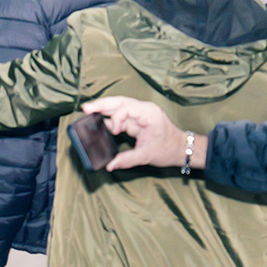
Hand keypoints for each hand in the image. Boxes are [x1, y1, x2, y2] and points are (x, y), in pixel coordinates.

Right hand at [82, 96, 205, 171]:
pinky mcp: (137, 119)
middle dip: (102, 104)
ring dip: (103, 108)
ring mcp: (140, 113)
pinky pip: (120, 114)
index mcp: (148, 113)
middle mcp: (143, 109)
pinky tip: (98, 118)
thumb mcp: (147, 155)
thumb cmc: (169, 149)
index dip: (117, 118)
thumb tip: (110, 165)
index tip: (114, 131)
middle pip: (119, 102)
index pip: (126, 108)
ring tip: (88, 110)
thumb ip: (127, 159)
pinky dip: (109, 116)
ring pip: (118, 106)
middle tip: (86, 108)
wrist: (180, 149)